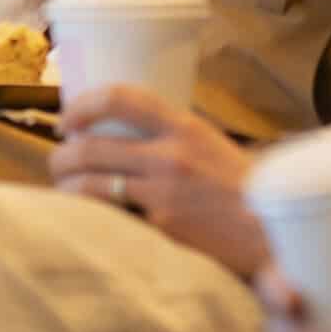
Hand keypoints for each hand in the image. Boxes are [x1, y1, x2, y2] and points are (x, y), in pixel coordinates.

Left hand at [50, 86, 266, 275]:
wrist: (271, 232)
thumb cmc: (241, 187)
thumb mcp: (211, 143)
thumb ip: (172, 134)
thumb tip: (126, 128)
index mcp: (184, 127)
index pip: (121, 99)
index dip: (84, 104)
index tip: (69, 118)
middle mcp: (170, 157)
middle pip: (91, 147)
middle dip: (62, 155)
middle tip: (59, 161)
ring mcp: (162, 195)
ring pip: (90, 185)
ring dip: (66, 186)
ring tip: (64, 189)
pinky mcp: (159, 230)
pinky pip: (109, 216)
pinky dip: (88, 215)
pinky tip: (83, 217)